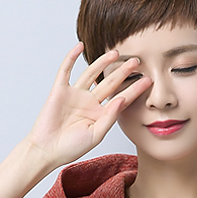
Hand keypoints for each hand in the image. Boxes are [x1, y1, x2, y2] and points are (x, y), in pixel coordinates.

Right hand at [25, 42, 150, 169]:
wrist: (47, 150)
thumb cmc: (71, 147)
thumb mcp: (96, 135)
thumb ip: (109, 117)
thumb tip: (122, 99)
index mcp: (101, 115)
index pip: (121, 98)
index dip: (135, 90)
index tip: (149, 80)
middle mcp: (90, 103)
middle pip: (109, 83)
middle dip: (123, 72)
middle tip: (137, 61)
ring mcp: (75, 95)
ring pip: (91, 74)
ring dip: (102, 62)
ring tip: (116, 52)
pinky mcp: (60, 91)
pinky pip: (66, 71)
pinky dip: (72, 58)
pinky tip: (80, 47)